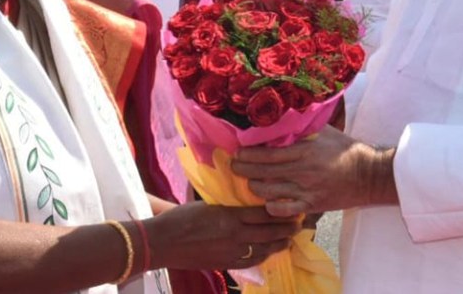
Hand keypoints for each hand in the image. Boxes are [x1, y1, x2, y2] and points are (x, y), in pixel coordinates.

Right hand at [146, 202, 299, 270]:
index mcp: (229, 216)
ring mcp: (231, 252)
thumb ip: (226, 204)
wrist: (163, 243)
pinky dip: (263, 256)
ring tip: (288, 240)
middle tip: (299, 225)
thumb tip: (240, 200)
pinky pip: (251, 261)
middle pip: (269, 232)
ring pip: (263, 249)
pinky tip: (268, 252)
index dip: (280, 212)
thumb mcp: (205, 204)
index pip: (263, 214)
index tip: (291, 207)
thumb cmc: (180, 218)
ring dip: (278, 244)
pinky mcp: (225, 263)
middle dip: (286, 229)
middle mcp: (235, 235)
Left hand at [231, 126, 394, 216]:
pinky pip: (285, 210)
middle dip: (244, 169)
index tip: (238, 151)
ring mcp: (306, 190)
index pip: (268, 153)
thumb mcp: (323, 131)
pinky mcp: (312, 205)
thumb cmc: (344, 149)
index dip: (249, 154)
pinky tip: (267, 202)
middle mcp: (302, 171)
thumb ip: (302, 126)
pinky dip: (272, 207)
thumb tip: (280, 116)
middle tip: (234, 166)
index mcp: (304, 150)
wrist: (367, 175)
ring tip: (249, 181)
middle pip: (264, 172)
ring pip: (270, 192)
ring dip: (255, 187)